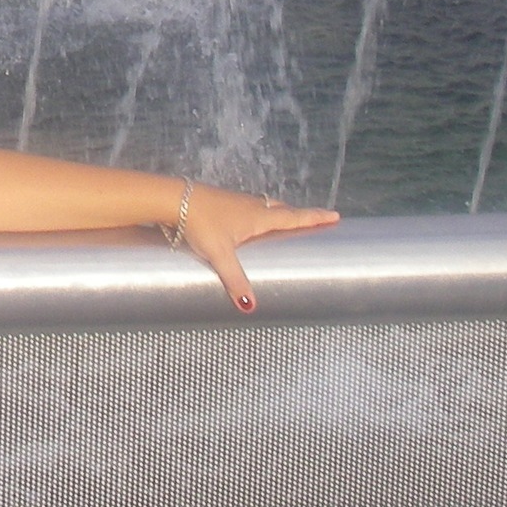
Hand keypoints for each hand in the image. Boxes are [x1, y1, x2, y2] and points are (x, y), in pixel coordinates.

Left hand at [176, 185, 338, 314]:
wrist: (172, 199)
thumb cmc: (199, 223)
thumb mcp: (219, 254)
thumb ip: (235, 280)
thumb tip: (250, 306)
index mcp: (258, 217)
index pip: (294, 217)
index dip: (315, 217)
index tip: (335, 215)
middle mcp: (251, 207)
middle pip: (282, 210)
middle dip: (299, 215)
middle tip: (314, 220)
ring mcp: (235, 202)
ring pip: (264, 207)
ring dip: (279, 213)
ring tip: (287, 221)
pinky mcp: (221, 202)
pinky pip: (248, 208)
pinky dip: (259, 213)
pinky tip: (250, 222)